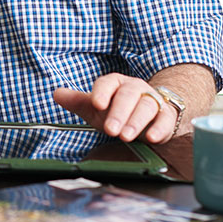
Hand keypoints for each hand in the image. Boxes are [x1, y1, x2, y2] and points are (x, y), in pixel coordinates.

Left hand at [53, 73, 177, 143]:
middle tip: (110, 129)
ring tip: (125, 136)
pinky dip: (159, 129)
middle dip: (118, 113)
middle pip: (127, 96)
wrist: (148, 114)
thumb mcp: (95, 107)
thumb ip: (77, 101)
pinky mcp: (166, 115)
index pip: (107, 83)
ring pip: (146, 107)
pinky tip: (151, 138)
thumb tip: (57, 94)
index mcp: (115, 83)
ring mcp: (152, 100)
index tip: (96, 104)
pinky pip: (165, 120)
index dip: (102, 93)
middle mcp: (134, 88)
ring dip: (136, 122)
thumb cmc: (117, 109)